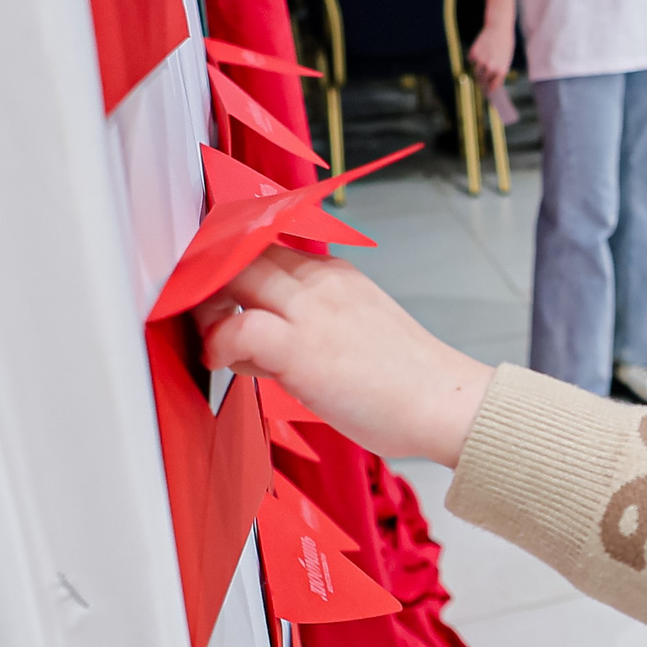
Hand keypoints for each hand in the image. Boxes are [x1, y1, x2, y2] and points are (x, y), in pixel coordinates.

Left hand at [197, 247, 491, 467]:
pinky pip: (238, 330)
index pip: (266, 244)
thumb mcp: (359, 326)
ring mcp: (312, 312)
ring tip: (214, 341)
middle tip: (201, 311)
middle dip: (210, 276)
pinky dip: (218, 344)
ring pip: (235, 278)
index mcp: (336, 274)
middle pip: (244, 251)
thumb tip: (268, 335)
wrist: (445, 402)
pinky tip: (222, 364)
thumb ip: (314, 318)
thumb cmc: (405, 381)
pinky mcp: (302, 349)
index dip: (229, 261)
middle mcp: (322, 282)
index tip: (210, 283)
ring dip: (208, 308)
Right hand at [468, 19, 514, 93]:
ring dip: (477, 71)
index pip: (493, 86)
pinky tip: (479, 52)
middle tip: (481, 80)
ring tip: (482, 65)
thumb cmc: (505, 43)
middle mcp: (491, 67)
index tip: (487, 92)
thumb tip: (492, 83)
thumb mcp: (506, 59)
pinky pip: (471, 60)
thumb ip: (500, 71)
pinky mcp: (474, 53)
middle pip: (482, 80)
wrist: (499, 27)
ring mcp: (481, 60)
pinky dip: (473, 59)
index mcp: (501, 70)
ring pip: (475, 71)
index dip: (489, 90)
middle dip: (482, 81)